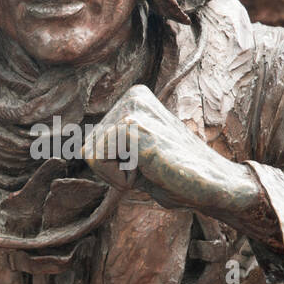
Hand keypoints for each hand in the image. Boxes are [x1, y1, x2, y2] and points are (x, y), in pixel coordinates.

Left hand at [85, 85, 277, 241]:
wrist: (215, 186)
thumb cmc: (178, 177)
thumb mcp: (138, 155)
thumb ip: (113, 146)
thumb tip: (67, 143)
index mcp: (134, 98)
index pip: (92, 142)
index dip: (115, 166)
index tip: (148, 164)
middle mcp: (132, 97)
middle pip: (88, 147)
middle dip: (114, 170)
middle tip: (152, 167)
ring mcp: (133, 109)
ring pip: (90, 155)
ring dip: (119, 174)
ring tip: (153, 167)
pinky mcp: (133, 127)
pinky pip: (97, 162)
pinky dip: (121, 178)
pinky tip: (152, 169)